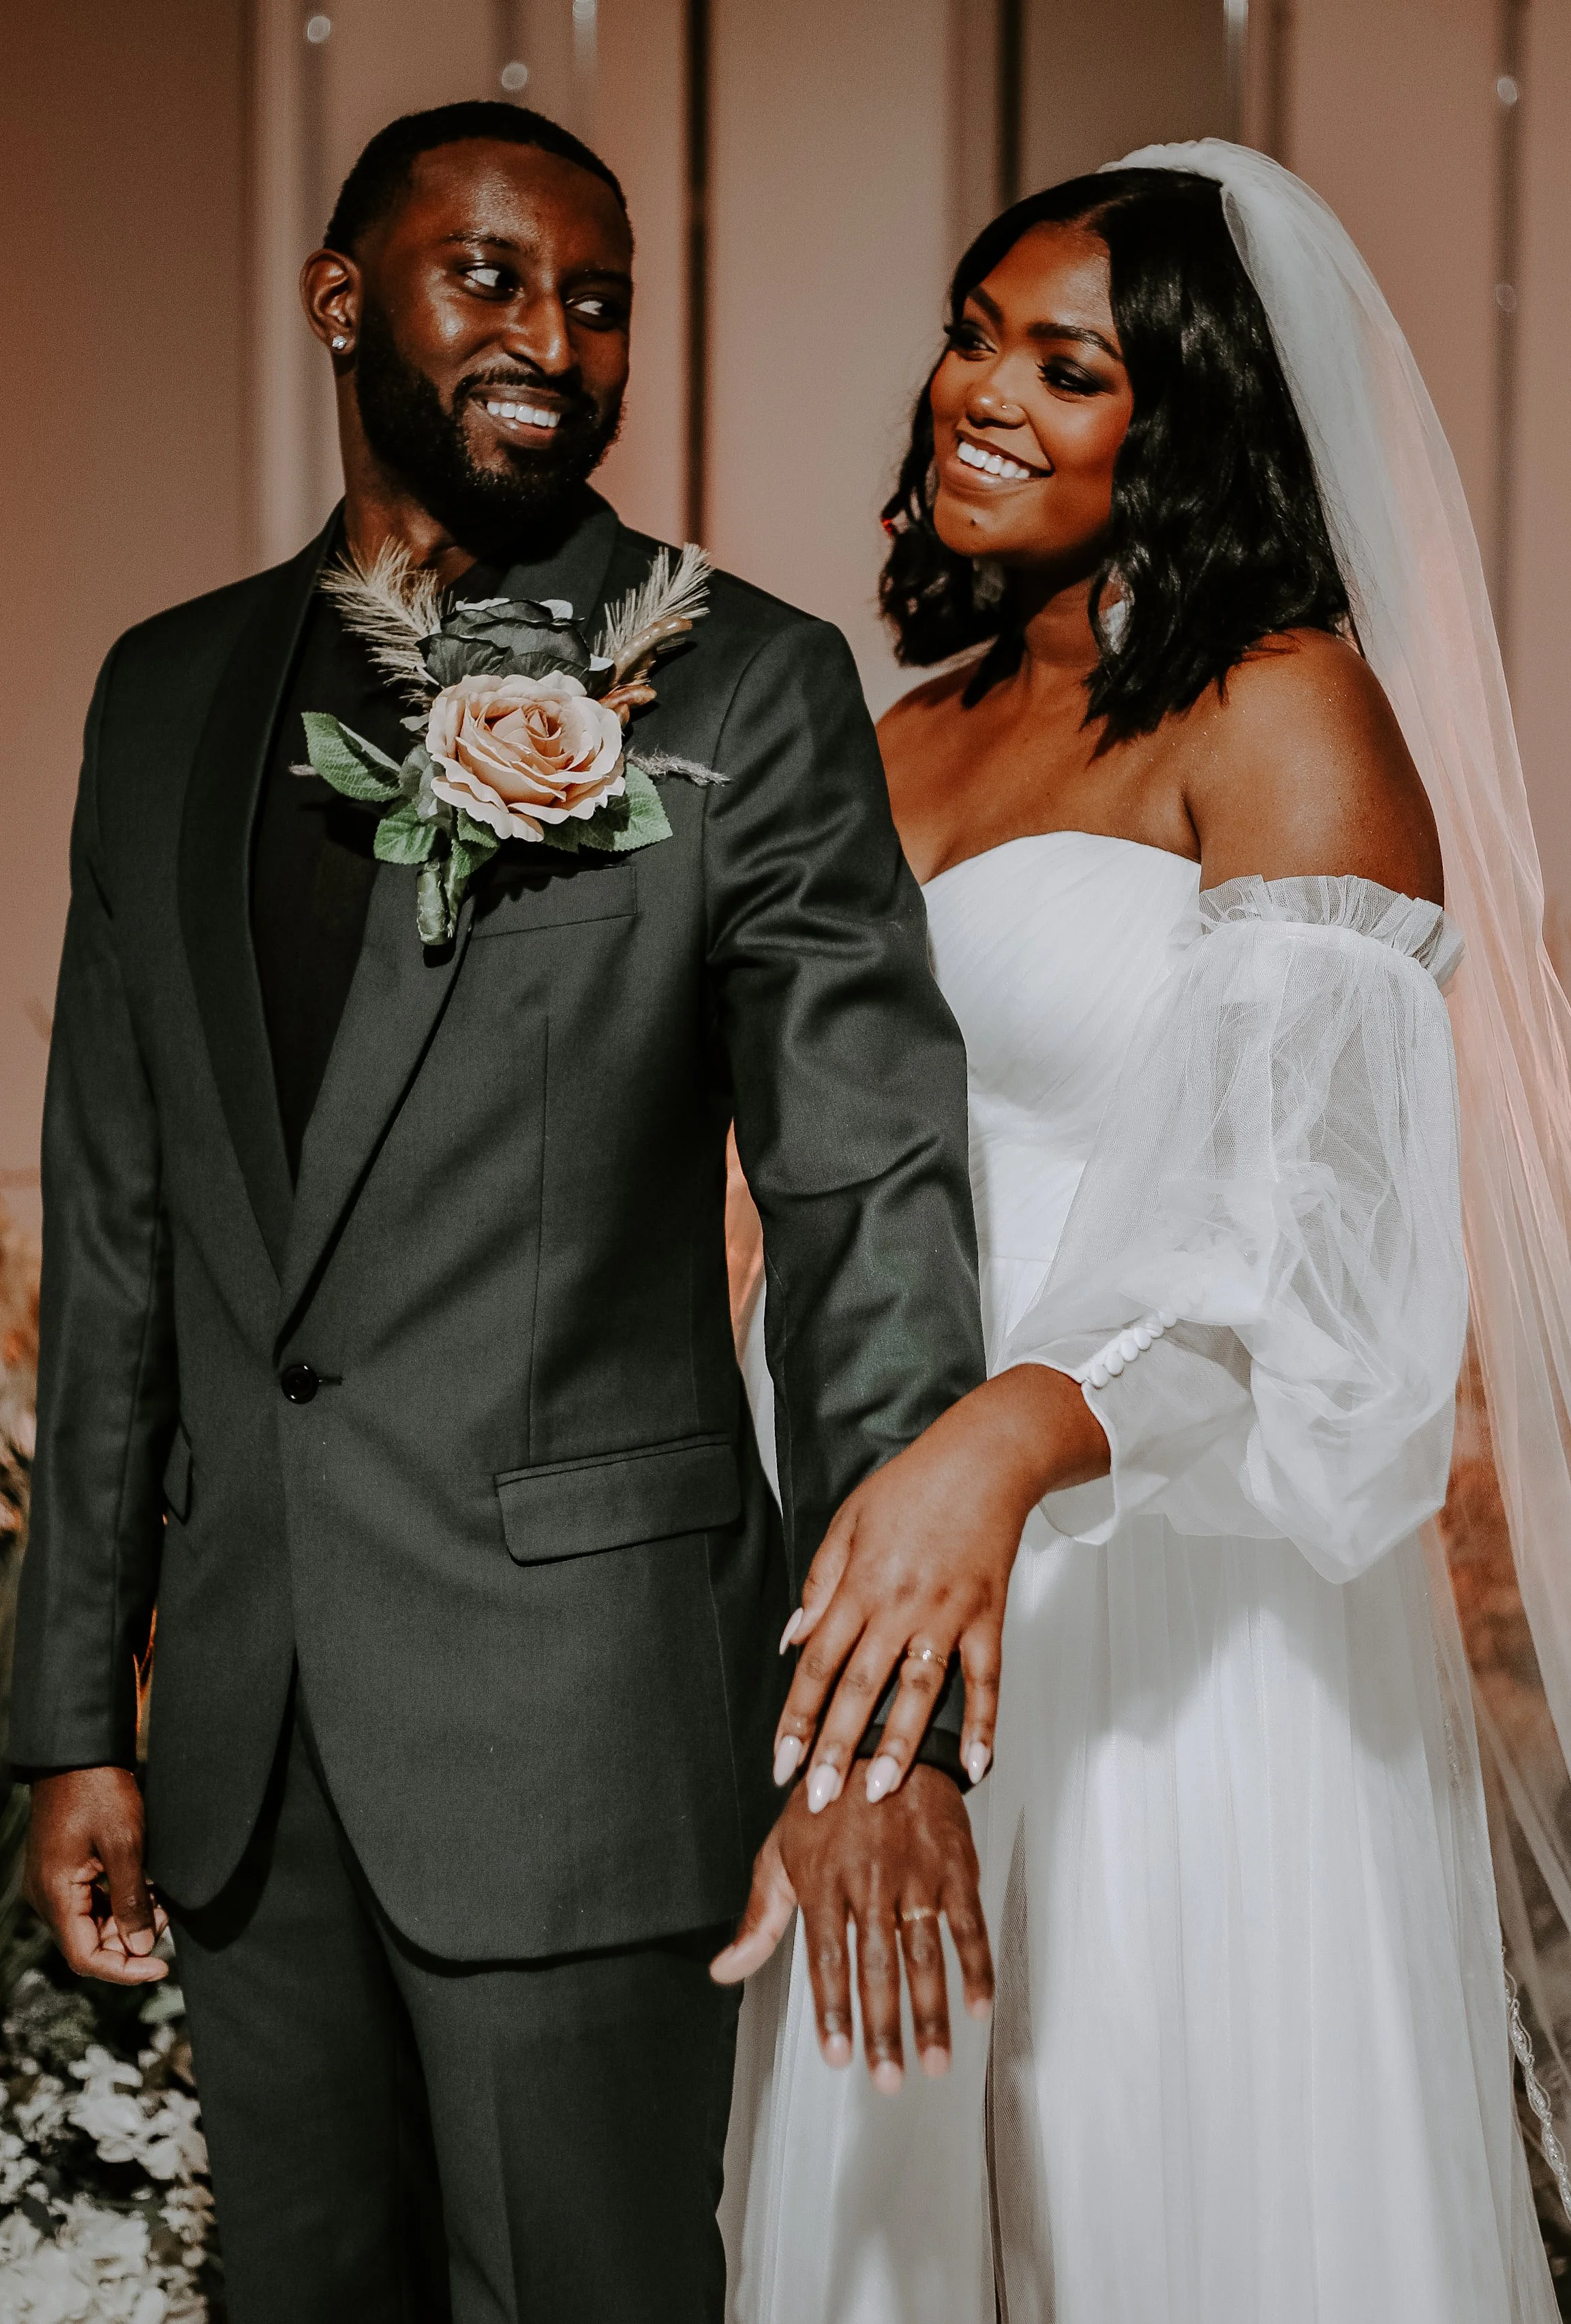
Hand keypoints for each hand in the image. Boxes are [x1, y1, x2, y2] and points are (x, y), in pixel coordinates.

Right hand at [24, 1767, 169, 1985]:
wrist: (78, 1754)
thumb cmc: (100, 1792)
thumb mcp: (124, 1845)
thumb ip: (131, 1900)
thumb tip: (141, 1948)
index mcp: (55, 1895)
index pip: (85, 1957)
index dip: (124, 1970)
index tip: (161, 1967)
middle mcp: (46, 1897)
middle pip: (88, 1944)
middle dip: (130, 1941)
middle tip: (165, 1916)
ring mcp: (51, 1885)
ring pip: (90, 1925)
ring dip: (126, 1922)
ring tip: (159, 1900)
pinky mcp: (61, 1873)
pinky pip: (88, 1904)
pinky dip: (117, 1904)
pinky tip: (145, 1888)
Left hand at [711, 1765, 991, 2087]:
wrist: (885, 1742)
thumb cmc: (827, 1803)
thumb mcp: (782, 1852)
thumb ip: (760, 1918)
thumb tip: (724, 1970)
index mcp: (822, 1880)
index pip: (826, 1959)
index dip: (833, 2011)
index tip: (838, 2057)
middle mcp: (868, 1880)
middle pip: (876, 1966)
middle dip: (882, 2027)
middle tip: (888, 2078)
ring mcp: (915, 1873)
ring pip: (923, 1954)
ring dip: (930, 2013)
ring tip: (933, 2062)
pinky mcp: (954, 1864)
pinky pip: (968, 1924)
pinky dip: (976, 1967)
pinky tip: (977, 2007)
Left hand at [774, 1365, 1107, 1808]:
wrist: (981, 1459)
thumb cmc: (911, 1487)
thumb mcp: (846, 1523)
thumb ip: (819, 1585)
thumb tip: (792, 1640)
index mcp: (859, 1584)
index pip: (817, 1663)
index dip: (796, 1717)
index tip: (782, 1761)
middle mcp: (899, 1605)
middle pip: (860, 1686)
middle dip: (835, 1747)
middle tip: (818, 1799)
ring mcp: (946, 1613)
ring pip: (919, 1689)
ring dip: (899, 1744)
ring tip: (880, 1791)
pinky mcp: (987, 1616)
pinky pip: (986, 1678)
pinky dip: (983, 1723)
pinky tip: (975, 1765)